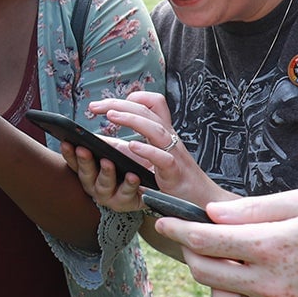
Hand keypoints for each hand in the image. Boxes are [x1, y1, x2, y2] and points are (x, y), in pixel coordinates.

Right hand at [61, 141, 146, 212]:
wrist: (153, 177)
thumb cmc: (131, 162)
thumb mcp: (113, 149)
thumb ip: (98, 143)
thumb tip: (82, 132)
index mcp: (89, 173)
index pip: (74, 163)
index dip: (69, 154)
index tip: (66, 142)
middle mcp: (95, 187)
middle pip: (85, 175)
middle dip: (84, 162)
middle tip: (83, 150)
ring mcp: (109, 197)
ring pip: (103, 187)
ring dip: (105, 174)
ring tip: (108, 162)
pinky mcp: (126, 203)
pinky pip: (126, 194)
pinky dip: (129, 185)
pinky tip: (132, 176)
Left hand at [83, 94, 230, 205]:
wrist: (201, 199)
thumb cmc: (174, 177)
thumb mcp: (148, 157)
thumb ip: (126, 148)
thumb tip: (100, 141)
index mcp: (164, 132)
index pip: (154, 104)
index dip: (135, 98)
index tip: (110, 103)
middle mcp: (170, 138)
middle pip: (147, 112)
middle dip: (120, 105)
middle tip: (96, 106)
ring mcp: (174, 154)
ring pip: (156, 129)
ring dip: (132, 119)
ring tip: (111, 115)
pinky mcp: (175, 172)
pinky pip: (164, 158)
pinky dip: (148, 150)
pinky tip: (132, 146)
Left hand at [152, 189, 297, 296]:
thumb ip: (253, 210)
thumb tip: (211, 214)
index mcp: (274, 248)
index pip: (205, 240)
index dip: (178, 227)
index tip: (164, 219)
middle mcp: (272, 287)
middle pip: (204, 273)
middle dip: (192, 252)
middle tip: (198, 239)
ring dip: (217, 281)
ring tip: (236, 261)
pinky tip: (266, 284)